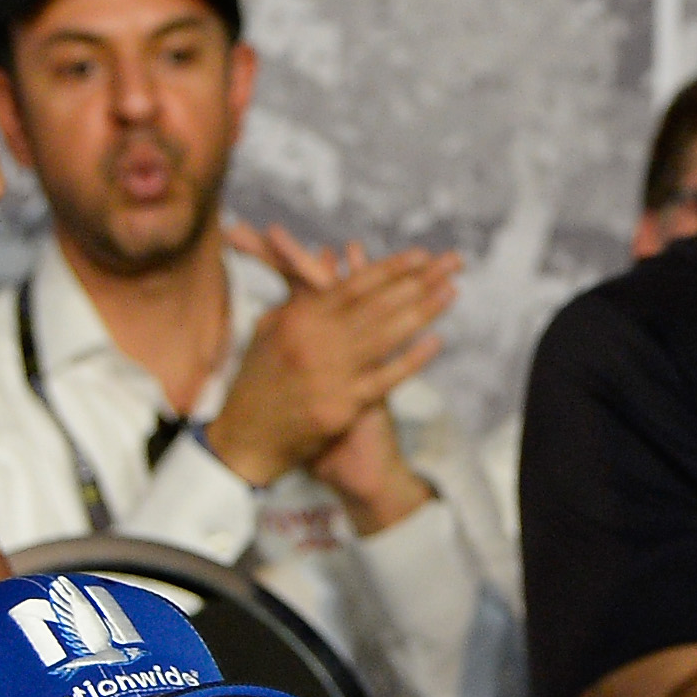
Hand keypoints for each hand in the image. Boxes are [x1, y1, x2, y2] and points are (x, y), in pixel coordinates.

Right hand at [201, 239, 454, 491]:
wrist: (245, 441)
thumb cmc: (257, 381)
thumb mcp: (268, 331)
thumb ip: (301, 297)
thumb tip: (326, 260)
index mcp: (298, 320)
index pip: (353, 286)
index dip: (390, 268)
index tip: (421, 255)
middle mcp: (316, 343)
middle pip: (377, 304)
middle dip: (418, 281)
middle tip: (451, 263)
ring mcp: (331, 375)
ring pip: (386, 335)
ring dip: (423, 311)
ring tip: (450, 291)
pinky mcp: (343, 406)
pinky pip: (386, 378)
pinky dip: (412, 359)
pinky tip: (436, 341)